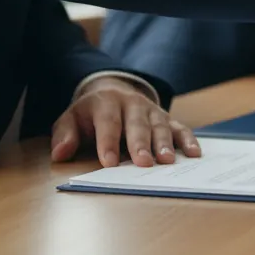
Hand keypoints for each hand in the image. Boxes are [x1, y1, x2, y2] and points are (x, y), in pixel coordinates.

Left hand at [50, 77, 200, 168]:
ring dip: (165, 143)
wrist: (112, 91)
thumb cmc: (90, 114)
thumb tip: (60, 154)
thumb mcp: (71, 119)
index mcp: (106, 102)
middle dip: (141, 144)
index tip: (108, 163)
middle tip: (144, 163)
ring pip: (160, 126)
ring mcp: (152, 110)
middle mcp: (132, 103)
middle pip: (137, 124)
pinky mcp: (166, 117)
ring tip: (168, 161)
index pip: (107, 123)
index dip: (108, 143)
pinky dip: (188, 140)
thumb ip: (64, 135)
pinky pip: (179, 128)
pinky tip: (194, 153)